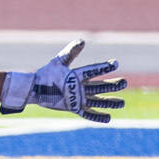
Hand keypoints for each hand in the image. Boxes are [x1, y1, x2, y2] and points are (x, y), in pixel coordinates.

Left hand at [0, 39, 125, 122]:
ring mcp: (78, 98)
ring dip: (110, 102)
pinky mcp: (74, 108)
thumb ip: (70, 52)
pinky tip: (109, 118)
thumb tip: (82, 41)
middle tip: (124, 82)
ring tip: (121, 103)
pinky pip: (88, 114)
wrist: (35, 89)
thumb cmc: (45, 74)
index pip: (94, 71)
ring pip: (98, 101)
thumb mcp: (58, 62)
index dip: (104, 67)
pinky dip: (98, 116)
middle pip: (100, 87)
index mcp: (78, 75)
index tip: (115, 63)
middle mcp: (81, 87)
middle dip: (112, 85)